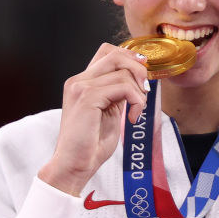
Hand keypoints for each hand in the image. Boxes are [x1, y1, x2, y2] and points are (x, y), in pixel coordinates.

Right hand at [38, 43, 148, 195]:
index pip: (106, 52)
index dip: (129, 57)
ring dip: (138, 92)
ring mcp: (81, 87)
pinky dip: (135, 101)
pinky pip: (123, 87)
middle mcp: (78, 80)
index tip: (142, 76)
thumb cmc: (90, 145)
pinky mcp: (87, 97)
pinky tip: (131, 118)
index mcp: (81, 83)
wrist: (73, 165)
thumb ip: (117, 94)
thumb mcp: (109, 112)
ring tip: (136, 111)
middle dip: (138, 69)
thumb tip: (136, 81)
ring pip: (123, 71)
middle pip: (114, 54)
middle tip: (145, 91)